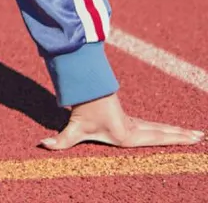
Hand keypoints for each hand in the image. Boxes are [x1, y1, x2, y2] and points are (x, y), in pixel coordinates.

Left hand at [40, 93, 203, 149]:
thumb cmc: (80, 110)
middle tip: (200, 136)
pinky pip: (152, 126)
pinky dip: (165, 129)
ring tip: (196, 135)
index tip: (191, 138)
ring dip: (177, 132)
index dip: (174, 138)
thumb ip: (60, 140)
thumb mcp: (72, 127)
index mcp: (127, 133)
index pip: (156, 137)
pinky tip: (174, 132)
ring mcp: (133, 123)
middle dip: (181, 135)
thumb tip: (42, 145)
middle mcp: (134, 128)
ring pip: (159, 128)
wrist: (82, 89)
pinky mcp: (129, 120)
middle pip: (162, 131)